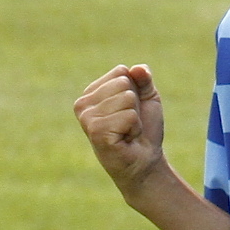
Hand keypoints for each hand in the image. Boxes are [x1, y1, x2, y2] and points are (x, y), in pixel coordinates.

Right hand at [72, 63, 167, 191]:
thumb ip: (143, 79)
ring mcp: (87, 118)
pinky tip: (125, 140)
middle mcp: (83, 104)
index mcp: (91, 92)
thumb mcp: (146, 98)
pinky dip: (134, 128)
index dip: (135, 91)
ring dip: (135, 119)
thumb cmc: (143, 130)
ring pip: (127, 98)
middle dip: (135, 105)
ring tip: (126, 133)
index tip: (129, 111)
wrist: (144, 161)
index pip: (121, 71)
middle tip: (128, 124)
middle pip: (124, 83)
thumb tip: (137, 68)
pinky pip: (128, 115)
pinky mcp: (96, 131)